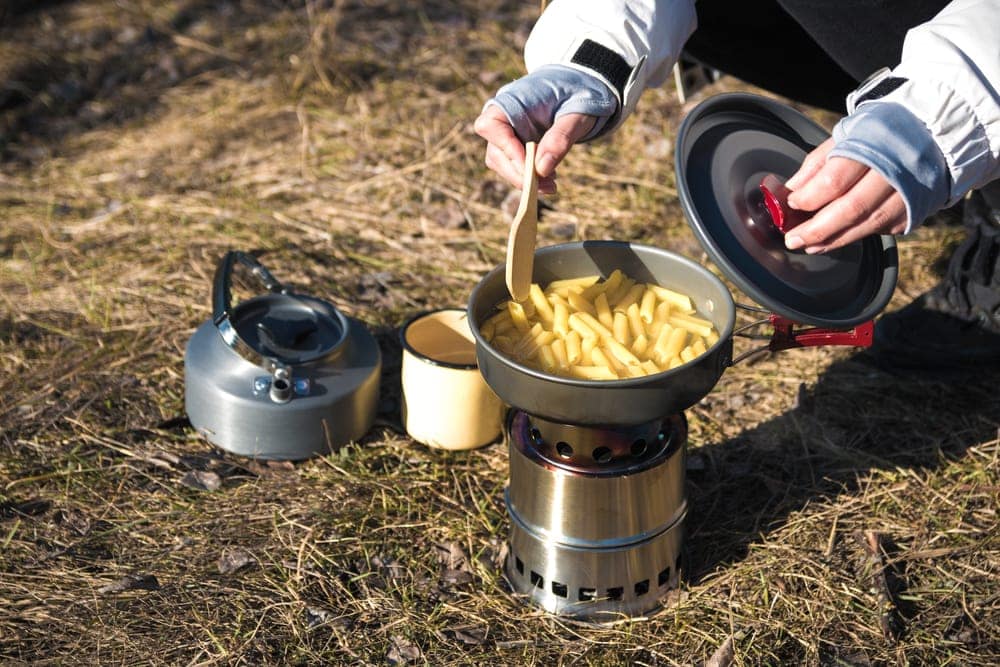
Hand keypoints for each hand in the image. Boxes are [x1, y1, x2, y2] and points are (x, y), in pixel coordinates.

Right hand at [473, 105, 596, 194]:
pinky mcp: (516, 145)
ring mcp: (508, 133)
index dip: (506, 149)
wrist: (581, 88)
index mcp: (512, 99)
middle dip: (519, 173)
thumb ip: (560, 137)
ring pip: (503, 163)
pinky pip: (515, 166)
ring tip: (551, 184)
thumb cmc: (578, 94)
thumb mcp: (577, 114)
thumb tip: (542, 169)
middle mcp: (503, 117)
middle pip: (496, 152)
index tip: (530, 167)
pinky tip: (549, 179)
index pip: (491, 126)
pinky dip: (530, 177)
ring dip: (524, 179)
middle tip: (546, 186)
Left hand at [784, 138, 907, 252]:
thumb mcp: (846, 133)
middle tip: (794, 239)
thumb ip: (818, 163)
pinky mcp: (916, 209)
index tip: (791, 204)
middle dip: (817, 229)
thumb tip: (792, 190)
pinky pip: (883, 228)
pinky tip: (838, 237)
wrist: (932, 132)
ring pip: (868, 225)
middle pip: (851, 209)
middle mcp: (894, 170)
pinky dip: (857, 235)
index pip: (835, 180)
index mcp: (872, 144)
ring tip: (810, 246)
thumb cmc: (880, 132)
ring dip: (834, 240)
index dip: (808, 197)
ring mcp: (909, 192)